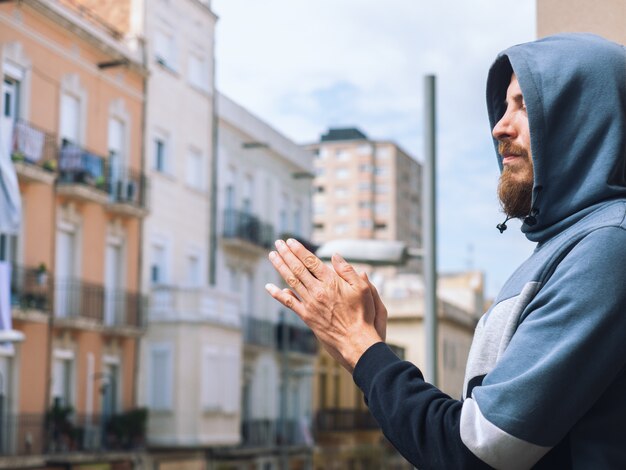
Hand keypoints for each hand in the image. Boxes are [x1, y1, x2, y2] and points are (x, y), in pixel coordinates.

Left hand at [265, 238, 382, 371]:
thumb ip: (348, 271)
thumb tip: (335, 256)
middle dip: (286, 254)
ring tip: (272, 255)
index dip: (299, 250)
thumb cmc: (363, 314)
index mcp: (331, 282)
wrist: (355, 341)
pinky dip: (277, 294)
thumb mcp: (363, 289)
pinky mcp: (306, 316)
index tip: (290, 241)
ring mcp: (310, 304)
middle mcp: (318, 291)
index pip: (311, 261)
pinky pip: (288, 303)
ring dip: (280, 267)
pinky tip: (269, 287)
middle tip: (278, 243)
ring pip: (291, 281)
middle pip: (298, 268)